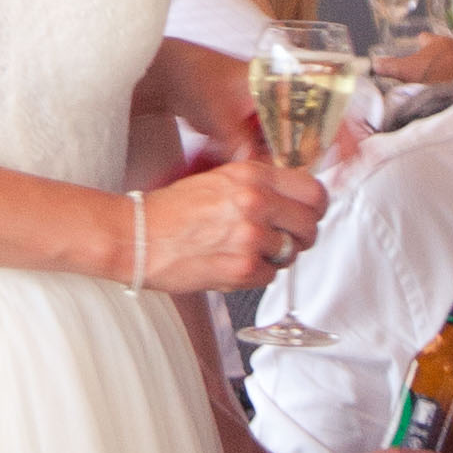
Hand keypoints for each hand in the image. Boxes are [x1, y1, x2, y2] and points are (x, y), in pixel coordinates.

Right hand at [138, 150, 322, 294]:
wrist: (137, 237)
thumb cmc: (170, 211)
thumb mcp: (220, 180)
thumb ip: (258, 185)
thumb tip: (291, 197)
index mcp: (252, 175)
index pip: (313, 190)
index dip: (315, 207)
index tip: (307, 214)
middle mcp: (255, 203)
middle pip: (310, 225)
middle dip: (300, 236)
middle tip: (283, 239)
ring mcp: (250, 237)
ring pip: (291, 253)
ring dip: (275, 257)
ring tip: (247, 251)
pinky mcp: (242, 268)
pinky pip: (269, 276)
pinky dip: (255, 275)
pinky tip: (232, 264)